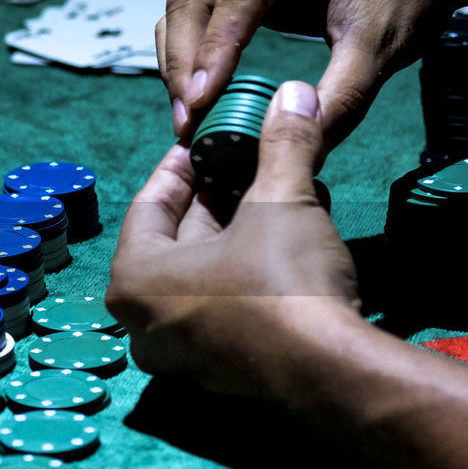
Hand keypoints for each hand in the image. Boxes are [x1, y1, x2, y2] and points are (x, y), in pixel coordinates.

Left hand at [108, 81, 361, 392]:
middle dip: (219, 196)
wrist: (333, 376)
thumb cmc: (284, 283)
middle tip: (250, 160)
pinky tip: (295, 238)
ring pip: (207, 273)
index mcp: (134, 280)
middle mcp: (146, 323)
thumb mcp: (281, 202)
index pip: (149, 205)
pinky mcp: (222, 373)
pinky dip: (253, 269)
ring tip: (283, 191)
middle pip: (177, 241)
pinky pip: (227, 306)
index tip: (206, 139)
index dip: (181, 165)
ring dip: (243, 230)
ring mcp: (182, 355)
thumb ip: (281, 145)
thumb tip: (292, 93)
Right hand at [159, 0, 466, 148]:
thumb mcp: (382, 44)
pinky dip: (187, 50)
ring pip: (184, 1)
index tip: (199, 105)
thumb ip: (342, 97)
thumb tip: (299, 147)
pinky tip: (194, 93)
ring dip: (179, 61)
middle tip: (186, 123)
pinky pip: (190, 5)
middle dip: (187, 62)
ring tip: (186, 118)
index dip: (215, 50)